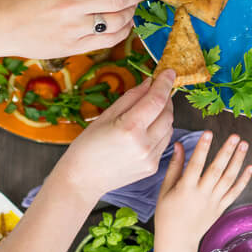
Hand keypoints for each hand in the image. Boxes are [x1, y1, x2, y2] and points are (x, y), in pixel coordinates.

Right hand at [53, 72, 175, 204]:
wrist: (82, 179)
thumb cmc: (88, 145)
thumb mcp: (106, 115)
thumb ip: (131, 97)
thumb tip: (150, 82)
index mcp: (129, 128)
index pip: (156, 100)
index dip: (165, 83)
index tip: (169, 72)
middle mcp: (144, 144)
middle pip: (167, 113)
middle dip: (165, 98)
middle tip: (157, 91)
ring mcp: (150, 158)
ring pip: (169, 128)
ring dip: (164, 115)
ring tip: (149, 112)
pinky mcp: (152, 167)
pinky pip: (164, 142)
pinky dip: (160, 131)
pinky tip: (146, 130)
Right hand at [152, 132, 251, 251]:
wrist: (177, 242)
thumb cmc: (166, 215)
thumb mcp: (165, 190)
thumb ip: (174, 166)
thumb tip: (178, 145)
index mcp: (185, 189)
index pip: (195, 165)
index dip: (202, 148)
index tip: (208, 133)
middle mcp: (202, 195)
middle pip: (216, 170)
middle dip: (226, 152)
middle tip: (235, 136)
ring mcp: (213, 202)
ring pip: (228, 179)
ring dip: (238, 161)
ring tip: (244, 145)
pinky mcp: (221, 208)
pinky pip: (234, 193)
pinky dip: (243, 180)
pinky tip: (250, 167)